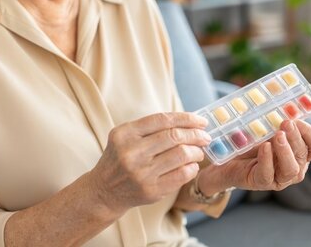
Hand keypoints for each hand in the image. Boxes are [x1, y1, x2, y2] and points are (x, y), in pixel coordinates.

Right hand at [91, 112, 210, 213]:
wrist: (105, 189)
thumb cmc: (121, 157)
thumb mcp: (125, 136)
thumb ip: (152, 127)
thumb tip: (189, 122)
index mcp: (125, 133)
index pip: (163, 120)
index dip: (186, 118)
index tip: (201, 121)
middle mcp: (132, 152)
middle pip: (174, 137)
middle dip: (196, 135)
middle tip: (205, 137)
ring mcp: (141, 173)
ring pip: (181, 155)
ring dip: (196, 152)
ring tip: (199, 152)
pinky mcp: (151, 190)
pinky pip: (181, 175)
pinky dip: (192, 168)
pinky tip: (191, 166)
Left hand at [198, 120, 310, 194]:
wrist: (226, 159)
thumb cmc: (250, 140)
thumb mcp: (265, 126)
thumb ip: (276, 116)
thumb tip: (284, 100)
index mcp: (301, 151)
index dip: (310, 132)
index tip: (296, 119)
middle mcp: (295, 166)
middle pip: (304, 154)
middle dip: (296, 137)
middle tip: (286, 123)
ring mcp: (279, 178)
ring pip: (292, 169)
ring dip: (285, 150)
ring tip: (277, 136)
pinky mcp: (261, 182)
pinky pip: (268, 174)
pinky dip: (267, 159)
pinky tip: (264, 147)